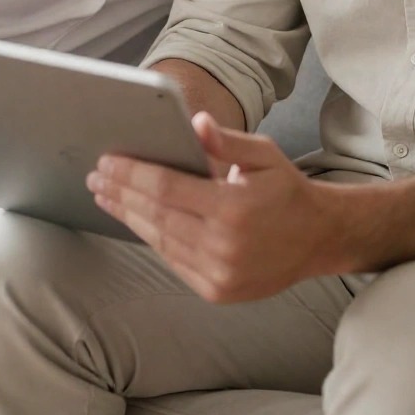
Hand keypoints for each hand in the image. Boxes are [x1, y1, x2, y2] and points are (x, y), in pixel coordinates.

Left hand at [86, 113, 346, 301]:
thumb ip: (227, 140)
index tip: (107, 161)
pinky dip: (151, 237)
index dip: (132, 174)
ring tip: (106, 196)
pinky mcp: (217, 291)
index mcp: (233, 209)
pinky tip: (135, 219)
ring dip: (128, 216)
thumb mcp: (265, 155)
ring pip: (160, 240)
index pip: (166, 189)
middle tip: (96, 176)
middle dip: (121, 193)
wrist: (317, 239)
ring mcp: (219, 274)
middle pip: (155, 215)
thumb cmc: (286, 189)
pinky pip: (173, 260)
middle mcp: (223, 246)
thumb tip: (195, 122)